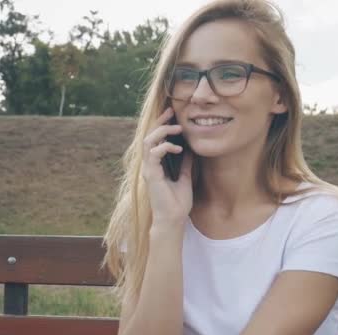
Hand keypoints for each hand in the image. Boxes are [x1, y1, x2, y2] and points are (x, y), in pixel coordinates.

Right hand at [141, 107, 193, 229]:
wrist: (173, 219)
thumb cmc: (177, 202)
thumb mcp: (185, 177)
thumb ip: (185, 164)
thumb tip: (189, 150)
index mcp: (156, 164)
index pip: (155, 139)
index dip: (162, 125)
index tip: (173, 115)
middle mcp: (149, 165)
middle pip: (148, 135)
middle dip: (160, 121)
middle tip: (171, 112)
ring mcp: (148, 169)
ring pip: (148, 141)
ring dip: (162, 132)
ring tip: (178, 129)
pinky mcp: (151, 175)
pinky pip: (153, 154)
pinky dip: (165, 147)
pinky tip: (178, 148)